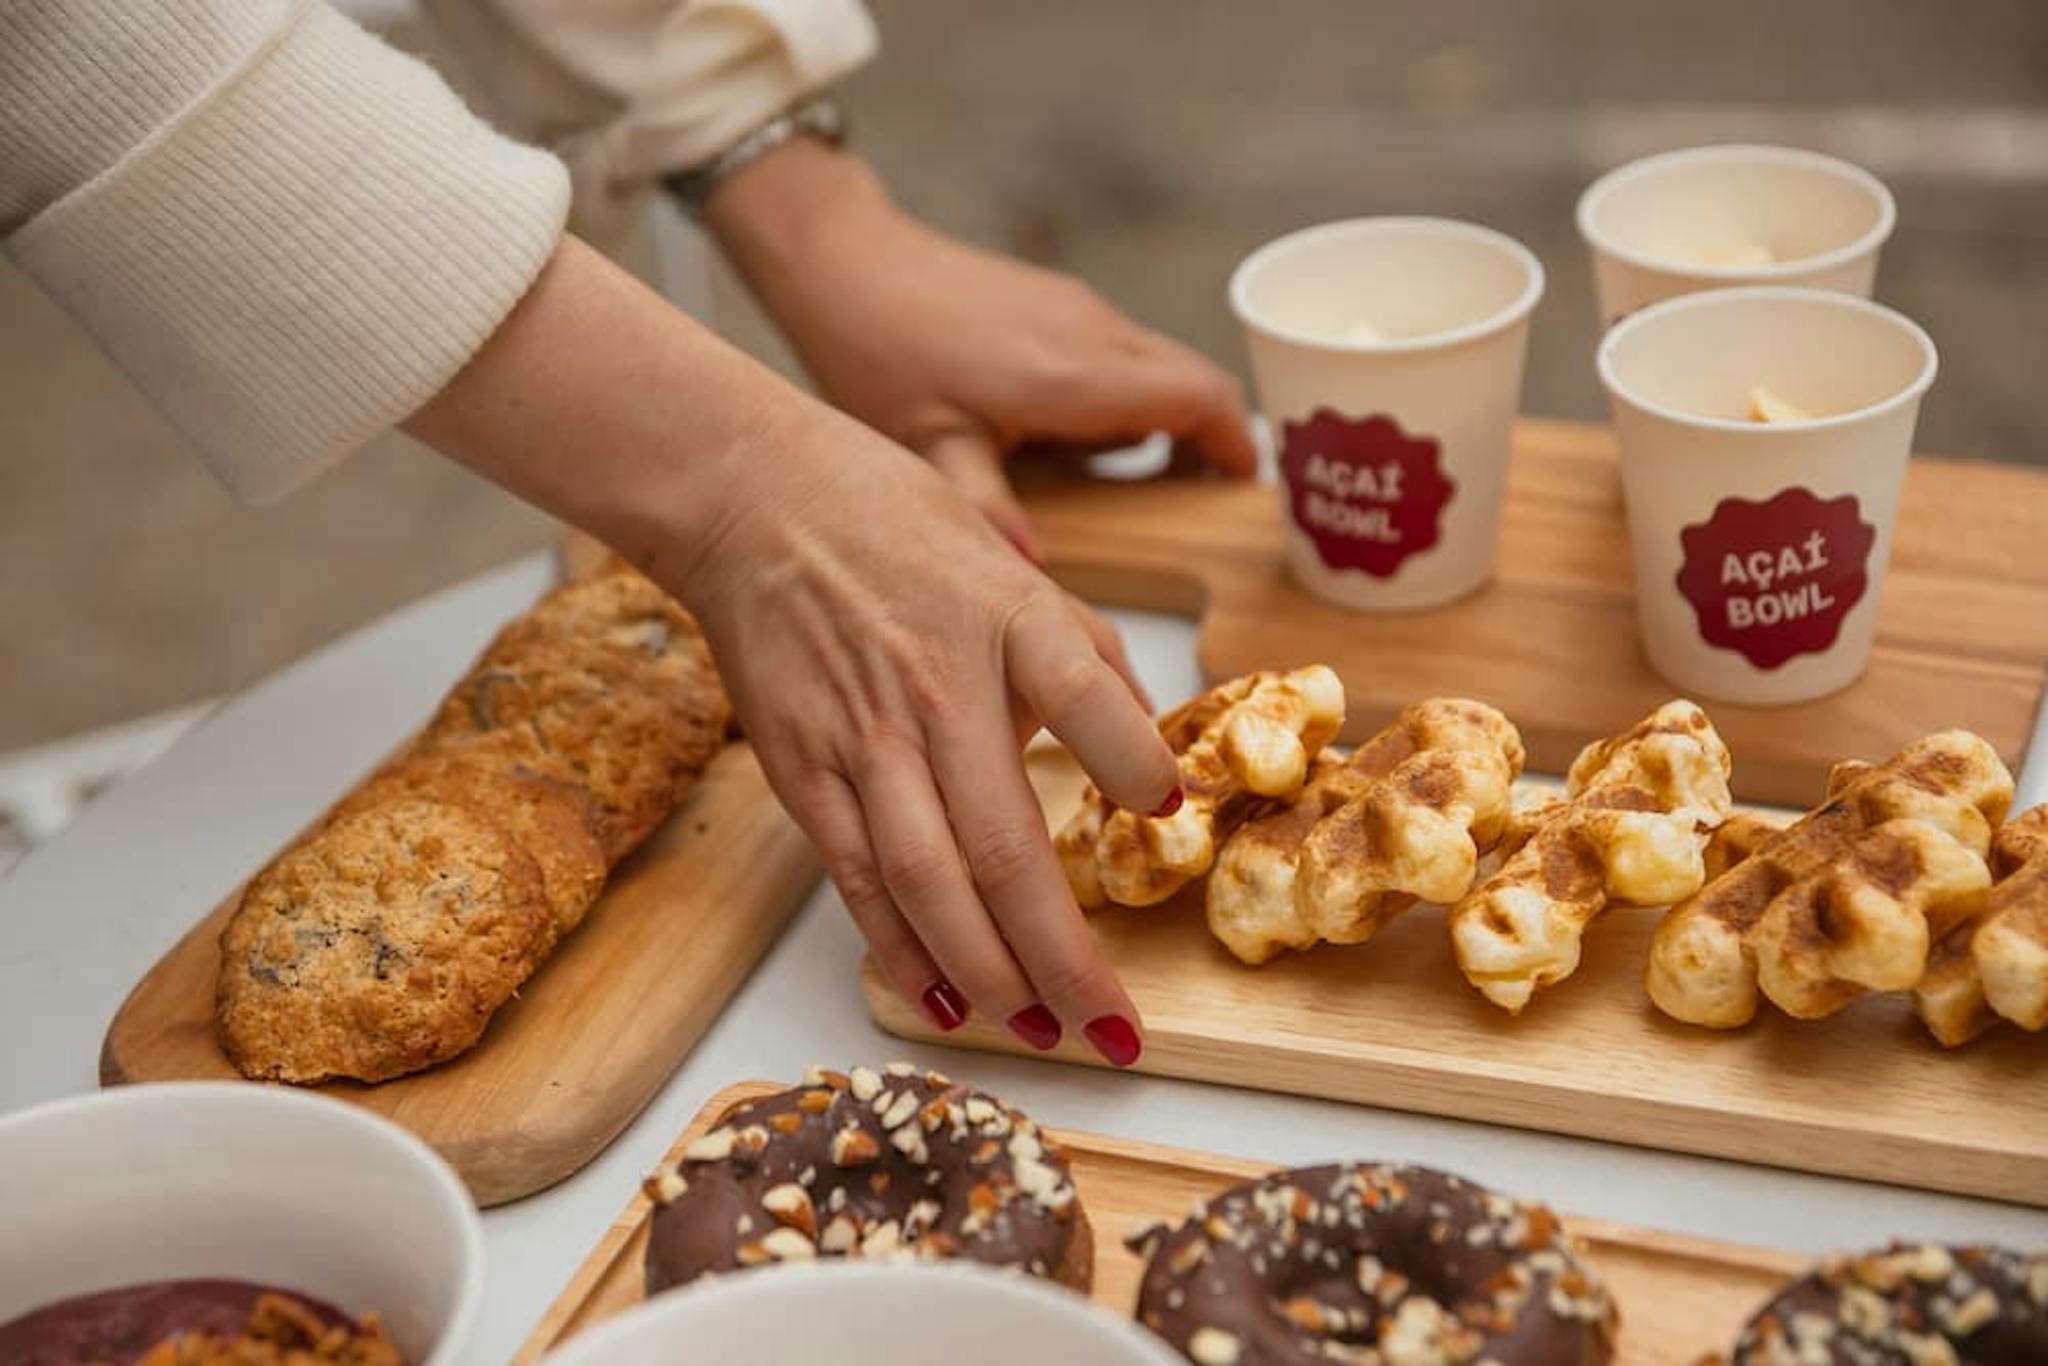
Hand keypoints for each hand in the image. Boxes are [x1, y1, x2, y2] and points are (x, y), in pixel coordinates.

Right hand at [680, 398, 1173, 1063]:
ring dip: (990, 975)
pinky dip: (901, 950)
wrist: (755, 505)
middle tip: (1116, 1029)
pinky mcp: (806, 773)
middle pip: (1004, 846)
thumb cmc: (898, 529)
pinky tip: (946, 1004)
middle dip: (1065, 957)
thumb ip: (1084, 656)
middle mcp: (938, 691)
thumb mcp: (1013, 566)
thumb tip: (1150, 747)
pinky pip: (858, 882)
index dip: (1132, 761)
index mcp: (1008, 623)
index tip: (1171, 815)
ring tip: (1043, 1034)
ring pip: (928, 883)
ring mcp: (864, 741)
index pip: (1086, 697)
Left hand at [707, 141, 1257, 557]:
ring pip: (1156, 362)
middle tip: (1193, 495)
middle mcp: (1091, 333)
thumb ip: (987, 508)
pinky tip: (1070, 432)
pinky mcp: (1053, 299)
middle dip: (1208, 435)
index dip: (1234, 445)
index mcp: (1077, 375)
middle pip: (1194, 378)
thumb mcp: (929, 447)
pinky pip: (1118, 348)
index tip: (1239, 486)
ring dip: (1163, 415)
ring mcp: (1075, 309)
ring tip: (1129, 475)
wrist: (844, 262)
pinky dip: (1124, 391)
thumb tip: (1030, 570)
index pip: (1201, 399)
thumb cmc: (880, 352)